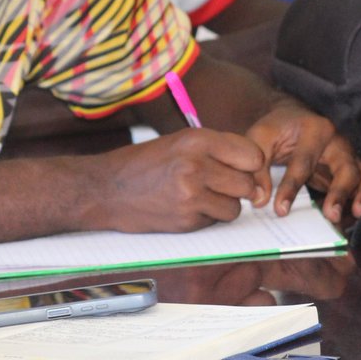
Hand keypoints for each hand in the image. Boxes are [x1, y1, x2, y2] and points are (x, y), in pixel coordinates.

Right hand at [90, 129, 266, 232]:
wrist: (104, 189)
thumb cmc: (144, 163)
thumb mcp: (179, 142)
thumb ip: (216, 149)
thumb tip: (256, 166)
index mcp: (196, 139)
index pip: (252, 154)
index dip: (251, 164)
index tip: (243, 168)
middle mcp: (196, 165)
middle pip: (247, 183)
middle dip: (240, 188)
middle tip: (221, 185)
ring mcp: (191, 195)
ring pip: (235, 207)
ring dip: (225, 206)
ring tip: (201, 196)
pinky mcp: (186, 220)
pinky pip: (215, 222)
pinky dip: (206, 218)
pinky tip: (185, 208)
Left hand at [245, 101, 360, 222]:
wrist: (295, 118)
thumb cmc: (278, 129)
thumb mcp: (260, 138)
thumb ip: (258, 168)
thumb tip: (260, 199)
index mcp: (314, 130)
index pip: (304, 161)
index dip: (291, 187)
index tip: (280, 210)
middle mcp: (338, 142)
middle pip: (347, 166)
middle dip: (341, 191)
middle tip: (331, 214)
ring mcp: (350, 155)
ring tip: (358, 214)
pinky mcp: (355, 169)